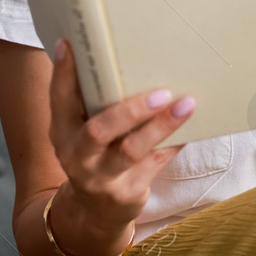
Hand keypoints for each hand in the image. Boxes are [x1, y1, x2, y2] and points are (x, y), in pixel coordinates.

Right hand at [46, 38, 193, 235]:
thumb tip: (119, 50)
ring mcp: (102, 177)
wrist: (95, 211)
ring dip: (162, 126)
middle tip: (160, 92)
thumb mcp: (81, 132)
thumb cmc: (95, 153)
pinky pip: (158, 162)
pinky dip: (175, 142)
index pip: (60, 99)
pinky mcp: (128, 192)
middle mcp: (77, 155)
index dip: (64, 74)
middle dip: (131, 110)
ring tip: (187, 105)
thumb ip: (93, 102)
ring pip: (132, 150)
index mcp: (62, 132)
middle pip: (99, 130)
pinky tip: (195, 125)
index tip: (71, 44)